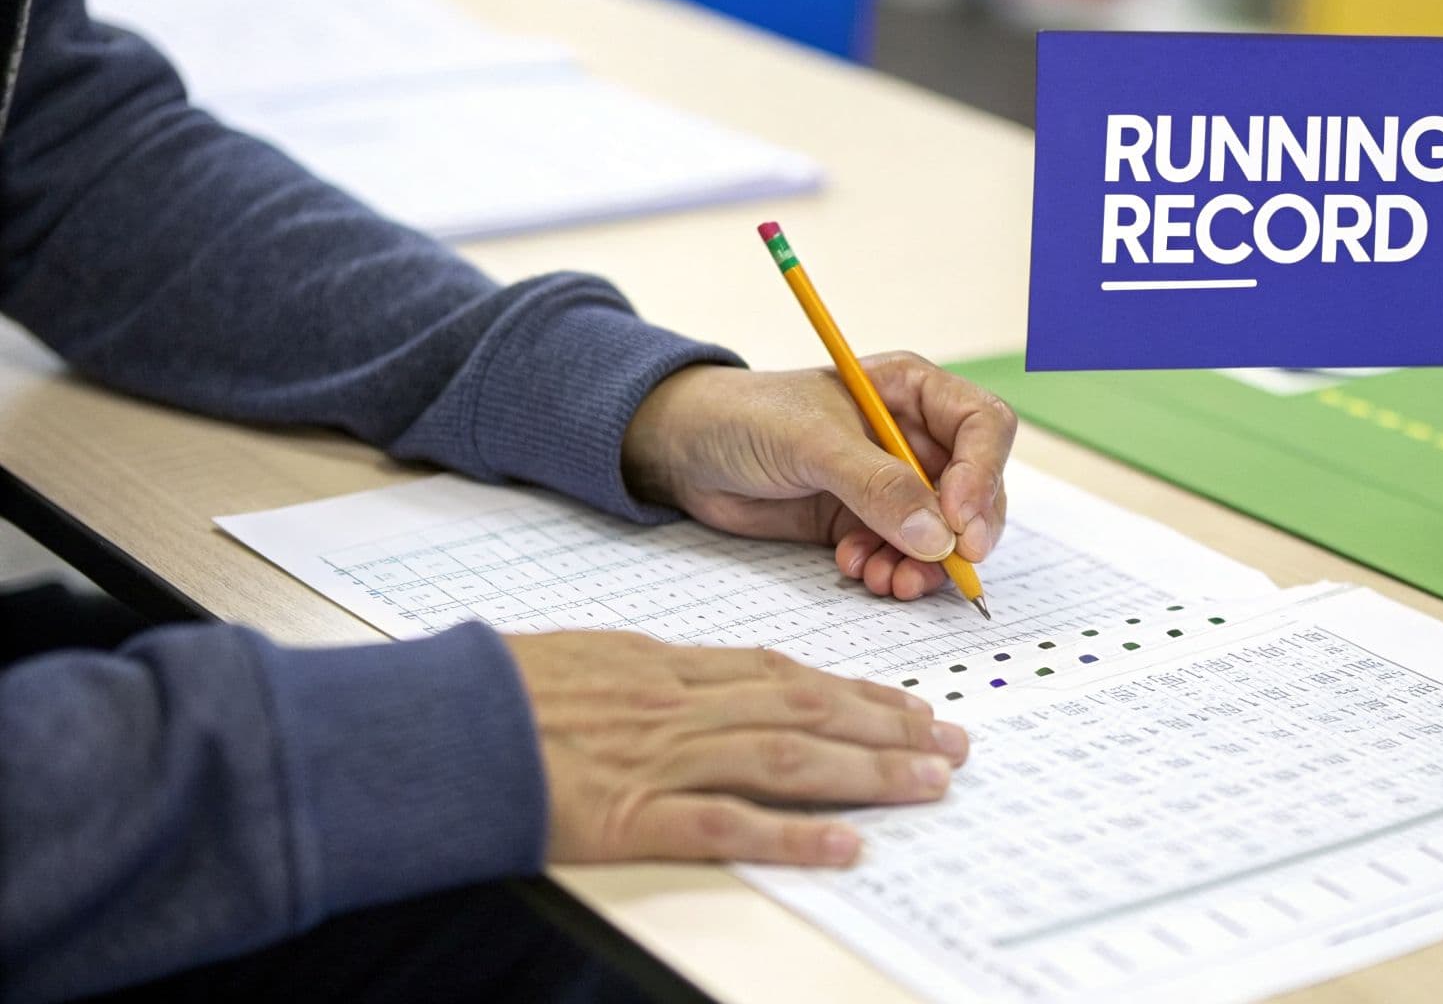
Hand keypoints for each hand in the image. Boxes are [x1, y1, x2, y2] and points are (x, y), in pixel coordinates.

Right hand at [508, 631, 968, 865]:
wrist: (424, 726)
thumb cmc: (487, 694)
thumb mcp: (576, 659)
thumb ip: (640, 675)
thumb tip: (689, 683)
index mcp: (661, 663)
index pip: (780, 670)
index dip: (851, 688)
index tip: (906, 703)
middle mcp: (674, 703)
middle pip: (803, 707)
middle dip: (886, 727)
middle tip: (954, 744)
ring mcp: (656, 757)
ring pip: (785, 755)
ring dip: (867, 771)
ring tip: (932, 783)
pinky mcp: (630, 815)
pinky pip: (728, 824)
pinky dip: (792, 835)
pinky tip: (847, 846)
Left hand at [623, 353, 1016, 599]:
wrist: (685, 451)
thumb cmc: (744, 418)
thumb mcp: (812, 443)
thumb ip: (877, 486)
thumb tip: (939, 536)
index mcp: (912, 392)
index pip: (983, 427)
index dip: (983, 475)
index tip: (960, 524)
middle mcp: (913, 437)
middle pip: (976, 489)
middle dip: (960, 534)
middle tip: (941, 568)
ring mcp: (892, 484)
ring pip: (944, 533)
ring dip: (925, 564)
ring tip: (888, 579)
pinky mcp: (866, 522)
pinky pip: (905, 555)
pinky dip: (893, 570)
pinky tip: (859, 570)